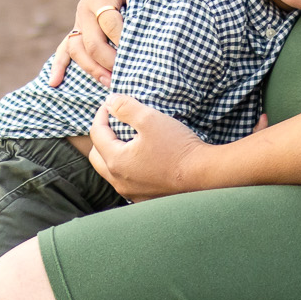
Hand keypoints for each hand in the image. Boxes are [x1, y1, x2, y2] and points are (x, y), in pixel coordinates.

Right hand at [47, 0, 197, 87]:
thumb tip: (143, 5)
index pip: (110, 23)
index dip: (125, 41)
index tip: (142, 55)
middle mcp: (86, 8)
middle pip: (93, 42)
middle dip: (110, 62)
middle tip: (129, 78)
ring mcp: (80, 20)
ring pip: (78, 50)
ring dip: (92, 69)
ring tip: (110, 84)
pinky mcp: (80, 28)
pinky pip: (65, 48)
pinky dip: (59, 65)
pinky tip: (55, 83)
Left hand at [84, 95, 210, 200]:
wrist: (203, 173)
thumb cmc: (177, 146)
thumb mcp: (150, 119)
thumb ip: (126, 108)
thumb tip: (110, 101)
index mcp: (116, 161)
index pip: (97, 135)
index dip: (100, 116)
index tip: (109, 105)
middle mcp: (119, 181)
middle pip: (97, 156)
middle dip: (101, 137)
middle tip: (113, 123)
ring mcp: (132, 193)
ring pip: (111, 171)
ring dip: (113, 154)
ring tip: (125, 140)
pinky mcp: (145, 198)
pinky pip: (127, 181)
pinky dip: (126, 168)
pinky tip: (139, 159)